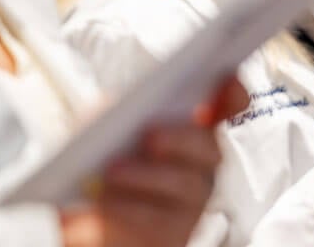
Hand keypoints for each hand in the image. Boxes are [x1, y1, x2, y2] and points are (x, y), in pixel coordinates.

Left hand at [60, 76, 245, 246]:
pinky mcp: (175, 231)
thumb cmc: (95, 164)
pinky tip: (105, 199)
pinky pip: (159, 219)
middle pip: (210, 147)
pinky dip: (129, 207)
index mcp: (190, 125)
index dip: (232, 92)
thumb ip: (120, 106)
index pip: (227, 104)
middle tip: (151, 137)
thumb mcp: (102, 125)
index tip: (223, 83)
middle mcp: (200, 161)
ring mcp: (192, 198)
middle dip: (180, 139)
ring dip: (148, 176)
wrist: (81, 215)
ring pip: (186, 184)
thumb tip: (128, 103)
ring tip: (113, 172)